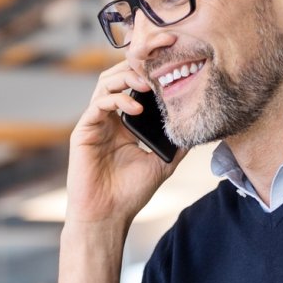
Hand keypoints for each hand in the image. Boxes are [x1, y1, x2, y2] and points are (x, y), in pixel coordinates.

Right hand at [64, 59, 185, 227]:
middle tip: (159, 66)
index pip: (134, 86)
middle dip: (137, 66)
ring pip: (105, 84)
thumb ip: (176, 143)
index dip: (149, 73)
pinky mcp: (83, 131)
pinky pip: (97, 105)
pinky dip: (117, 100)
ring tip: (148, 84)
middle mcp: (108, 118)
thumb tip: (198, 127)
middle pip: (118, 76)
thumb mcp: (162, 163)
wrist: (108, 216)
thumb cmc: (130, 193)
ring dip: (127, 78)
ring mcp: (95, 123)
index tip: (170, 66)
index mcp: (124, 123)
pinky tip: (137, 108)